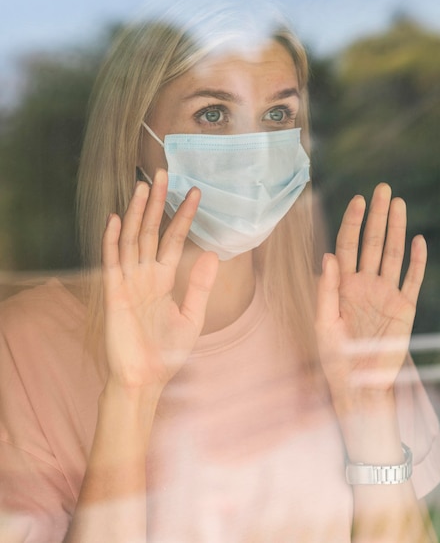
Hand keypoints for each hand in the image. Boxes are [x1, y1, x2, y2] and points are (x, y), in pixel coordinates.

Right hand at [101, 169, 218, 391]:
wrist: (145, 380)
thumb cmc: (166, 353)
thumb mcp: (192, 317)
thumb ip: (200, 286)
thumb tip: (214, 253)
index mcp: (163, 279)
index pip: (174, 240)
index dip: (184, 216)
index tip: (196, 193)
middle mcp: (144, 275)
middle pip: (151, 231)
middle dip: (157, 203)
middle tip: (163, 173)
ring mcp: (128, 282)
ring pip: (132, 240)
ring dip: (136, 213)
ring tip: (143, 186)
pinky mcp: (113, 294)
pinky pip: (112, 262)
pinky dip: (112, 240)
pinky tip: (116, 218)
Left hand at [315, 183, 426, 399]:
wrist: (359, 384)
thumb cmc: (335, 356)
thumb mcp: (323, 323)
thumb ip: (326, 289)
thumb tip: (328, 256)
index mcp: (343, 285)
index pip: (347, 245)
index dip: (351, 222)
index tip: (357, 199)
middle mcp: (366, 284)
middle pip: (372, 243)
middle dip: (376, 216)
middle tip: (382, 189)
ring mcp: (386, 294)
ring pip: (393, 255)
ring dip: (396, 229)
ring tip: (398, 204)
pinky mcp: (405, 308)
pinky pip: (413, 280)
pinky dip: (418, 261)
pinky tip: (419, 240)